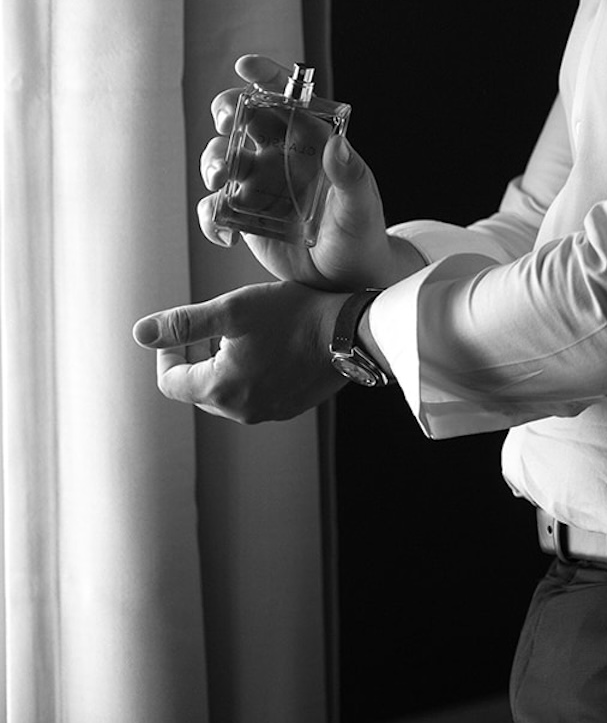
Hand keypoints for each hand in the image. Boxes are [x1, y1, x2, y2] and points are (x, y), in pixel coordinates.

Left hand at [132, 277, 349, 420]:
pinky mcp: (288, 406)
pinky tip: (269, 345)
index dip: (167, 354)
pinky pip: (254, 394)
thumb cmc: (294, 315)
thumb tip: (140, 333)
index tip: (180, 331)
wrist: (350, 332)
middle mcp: (240, 410)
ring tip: (243, 332)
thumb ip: (184, 323)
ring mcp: (267, 412)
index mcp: (220, 389)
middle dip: (196, 358)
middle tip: (213, 327)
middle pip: (197, 389)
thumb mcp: (233, 309)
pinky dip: (250, 373)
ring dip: (223, 365)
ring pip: (226, 392)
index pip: (170, 382)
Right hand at [197, 54, 412, 291]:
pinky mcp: (243, 215)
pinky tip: (227, 237)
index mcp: (311, 141)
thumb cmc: (361, 234)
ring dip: (212, 163)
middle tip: (226, 123)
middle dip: (226, 112)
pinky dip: (210, 219)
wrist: (347, 281)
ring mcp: (258, 184)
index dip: (265, 77)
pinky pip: (214, 208)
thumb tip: (337, 145)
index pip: (287, 99)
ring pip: (221, 158)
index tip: (245, 66)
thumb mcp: (362, 206)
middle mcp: (280, 155)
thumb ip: (351, 176)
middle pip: (242, 119)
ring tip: (221, 181)